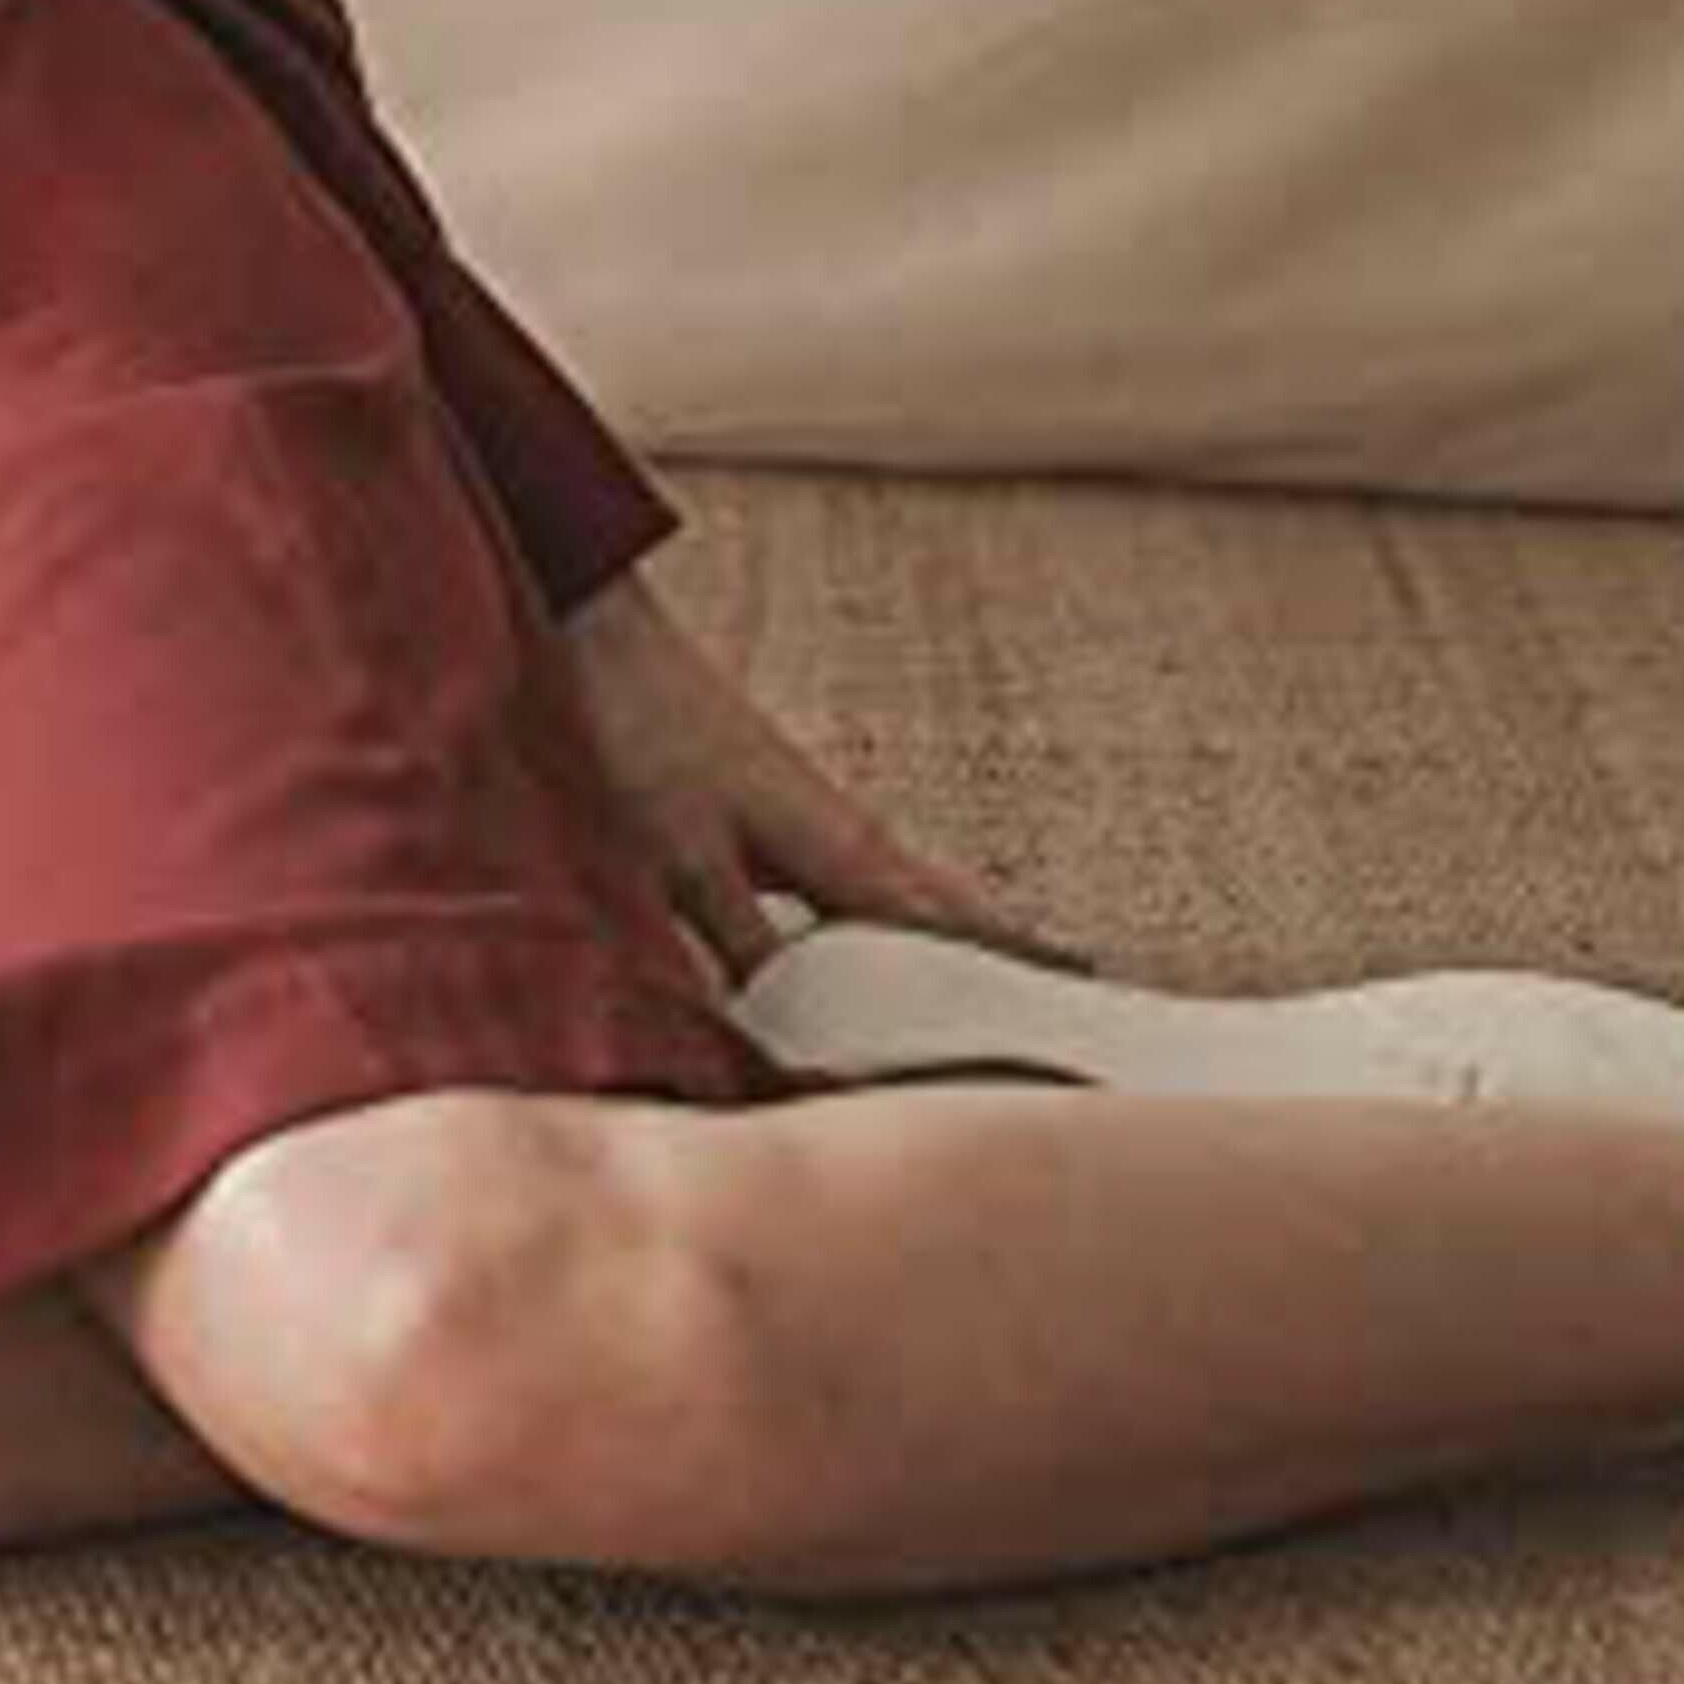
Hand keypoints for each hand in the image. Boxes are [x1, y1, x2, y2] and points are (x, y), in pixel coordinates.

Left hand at [547, 574, 1084, 997]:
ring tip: (993, 982)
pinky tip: (861, 937)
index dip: (1010, 974)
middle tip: (1076, 996)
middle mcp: (842, 832)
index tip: (1087, 1007)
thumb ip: (748, 952)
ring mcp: (809, 817)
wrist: (597, 640)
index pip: (950, 930)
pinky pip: (850, 882)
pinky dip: (880, 915)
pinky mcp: (768, 812)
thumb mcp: (686, 863)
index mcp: (841, 849)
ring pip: (901, 892)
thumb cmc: (640, 737)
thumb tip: (806, 1043)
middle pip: (945, 907)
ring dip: (947, 935)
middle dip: (1005, 953)